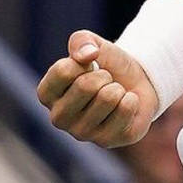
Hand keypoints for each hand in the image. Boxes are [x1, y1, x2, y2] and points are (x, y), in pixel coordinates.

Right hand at [37, 31, 157, 148]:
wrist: (136, 83)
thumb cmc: (107, 65)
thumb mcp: (93, 45)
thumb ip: (82, 41)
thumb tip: (88, 55)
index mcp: (47, 94)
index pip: (63, 71)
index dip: (84, 61)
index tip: (88, 66)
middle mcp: (58, 118)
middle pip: (86, 86)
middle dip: (103, 76)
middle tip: (105, 81)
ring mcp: (81, 133)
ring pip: (108, 97)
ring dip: (117, 88)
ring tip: (114, 93)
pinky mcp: (107, 141)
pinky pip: (125, 109)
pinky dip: (131, 100)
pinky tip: (125, 105)